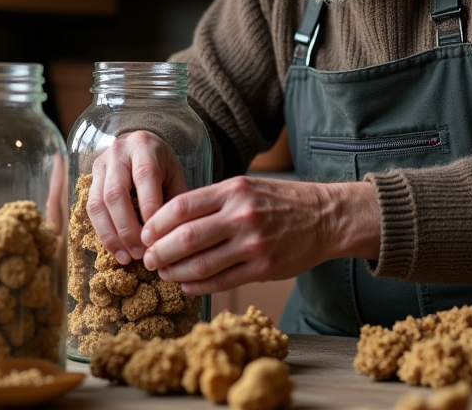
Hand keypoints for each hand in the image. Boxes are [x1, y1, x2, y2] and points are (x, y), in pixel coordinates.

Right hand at [87, 130, 188, 263]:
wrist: (140, 146)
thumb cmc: (162, 165)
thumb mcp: (175, 175)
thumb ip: (176, 200)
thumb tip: (172, 236)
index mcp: (144, 146)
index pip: (144, 176)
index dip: (149, 209)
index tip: (157, 237)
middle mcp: (118, 152)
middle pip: (116, 193)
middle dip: (127, 228)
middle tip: (141, 253)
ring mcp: (100, 165)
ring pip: (98, 204)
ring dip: (112, 235)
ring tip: (127, 257)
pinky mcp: (90, 179)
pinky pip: (91, 209)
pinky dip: (103, 233)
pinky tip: (116, 250)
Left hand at [139, 176, 380, 294]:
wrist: (326, 217)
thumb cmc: (280, 202)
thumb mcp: (246, 187)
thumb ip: (212, 201)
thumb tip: (170, 220)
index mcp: (233, 190)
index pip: (181, 207)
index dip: (156, 223)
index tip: (145, 234)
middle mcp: (242, 215)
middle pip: (186, 237)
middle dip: (160, 251)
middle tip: (148, 259)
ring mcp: (254, 244)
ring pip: (201, 263)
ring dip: (176, 272)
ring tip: (164, 273)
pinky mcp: (264, 268)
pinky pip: (221, 281)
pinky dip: (198, 285)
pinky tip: (187, 284)